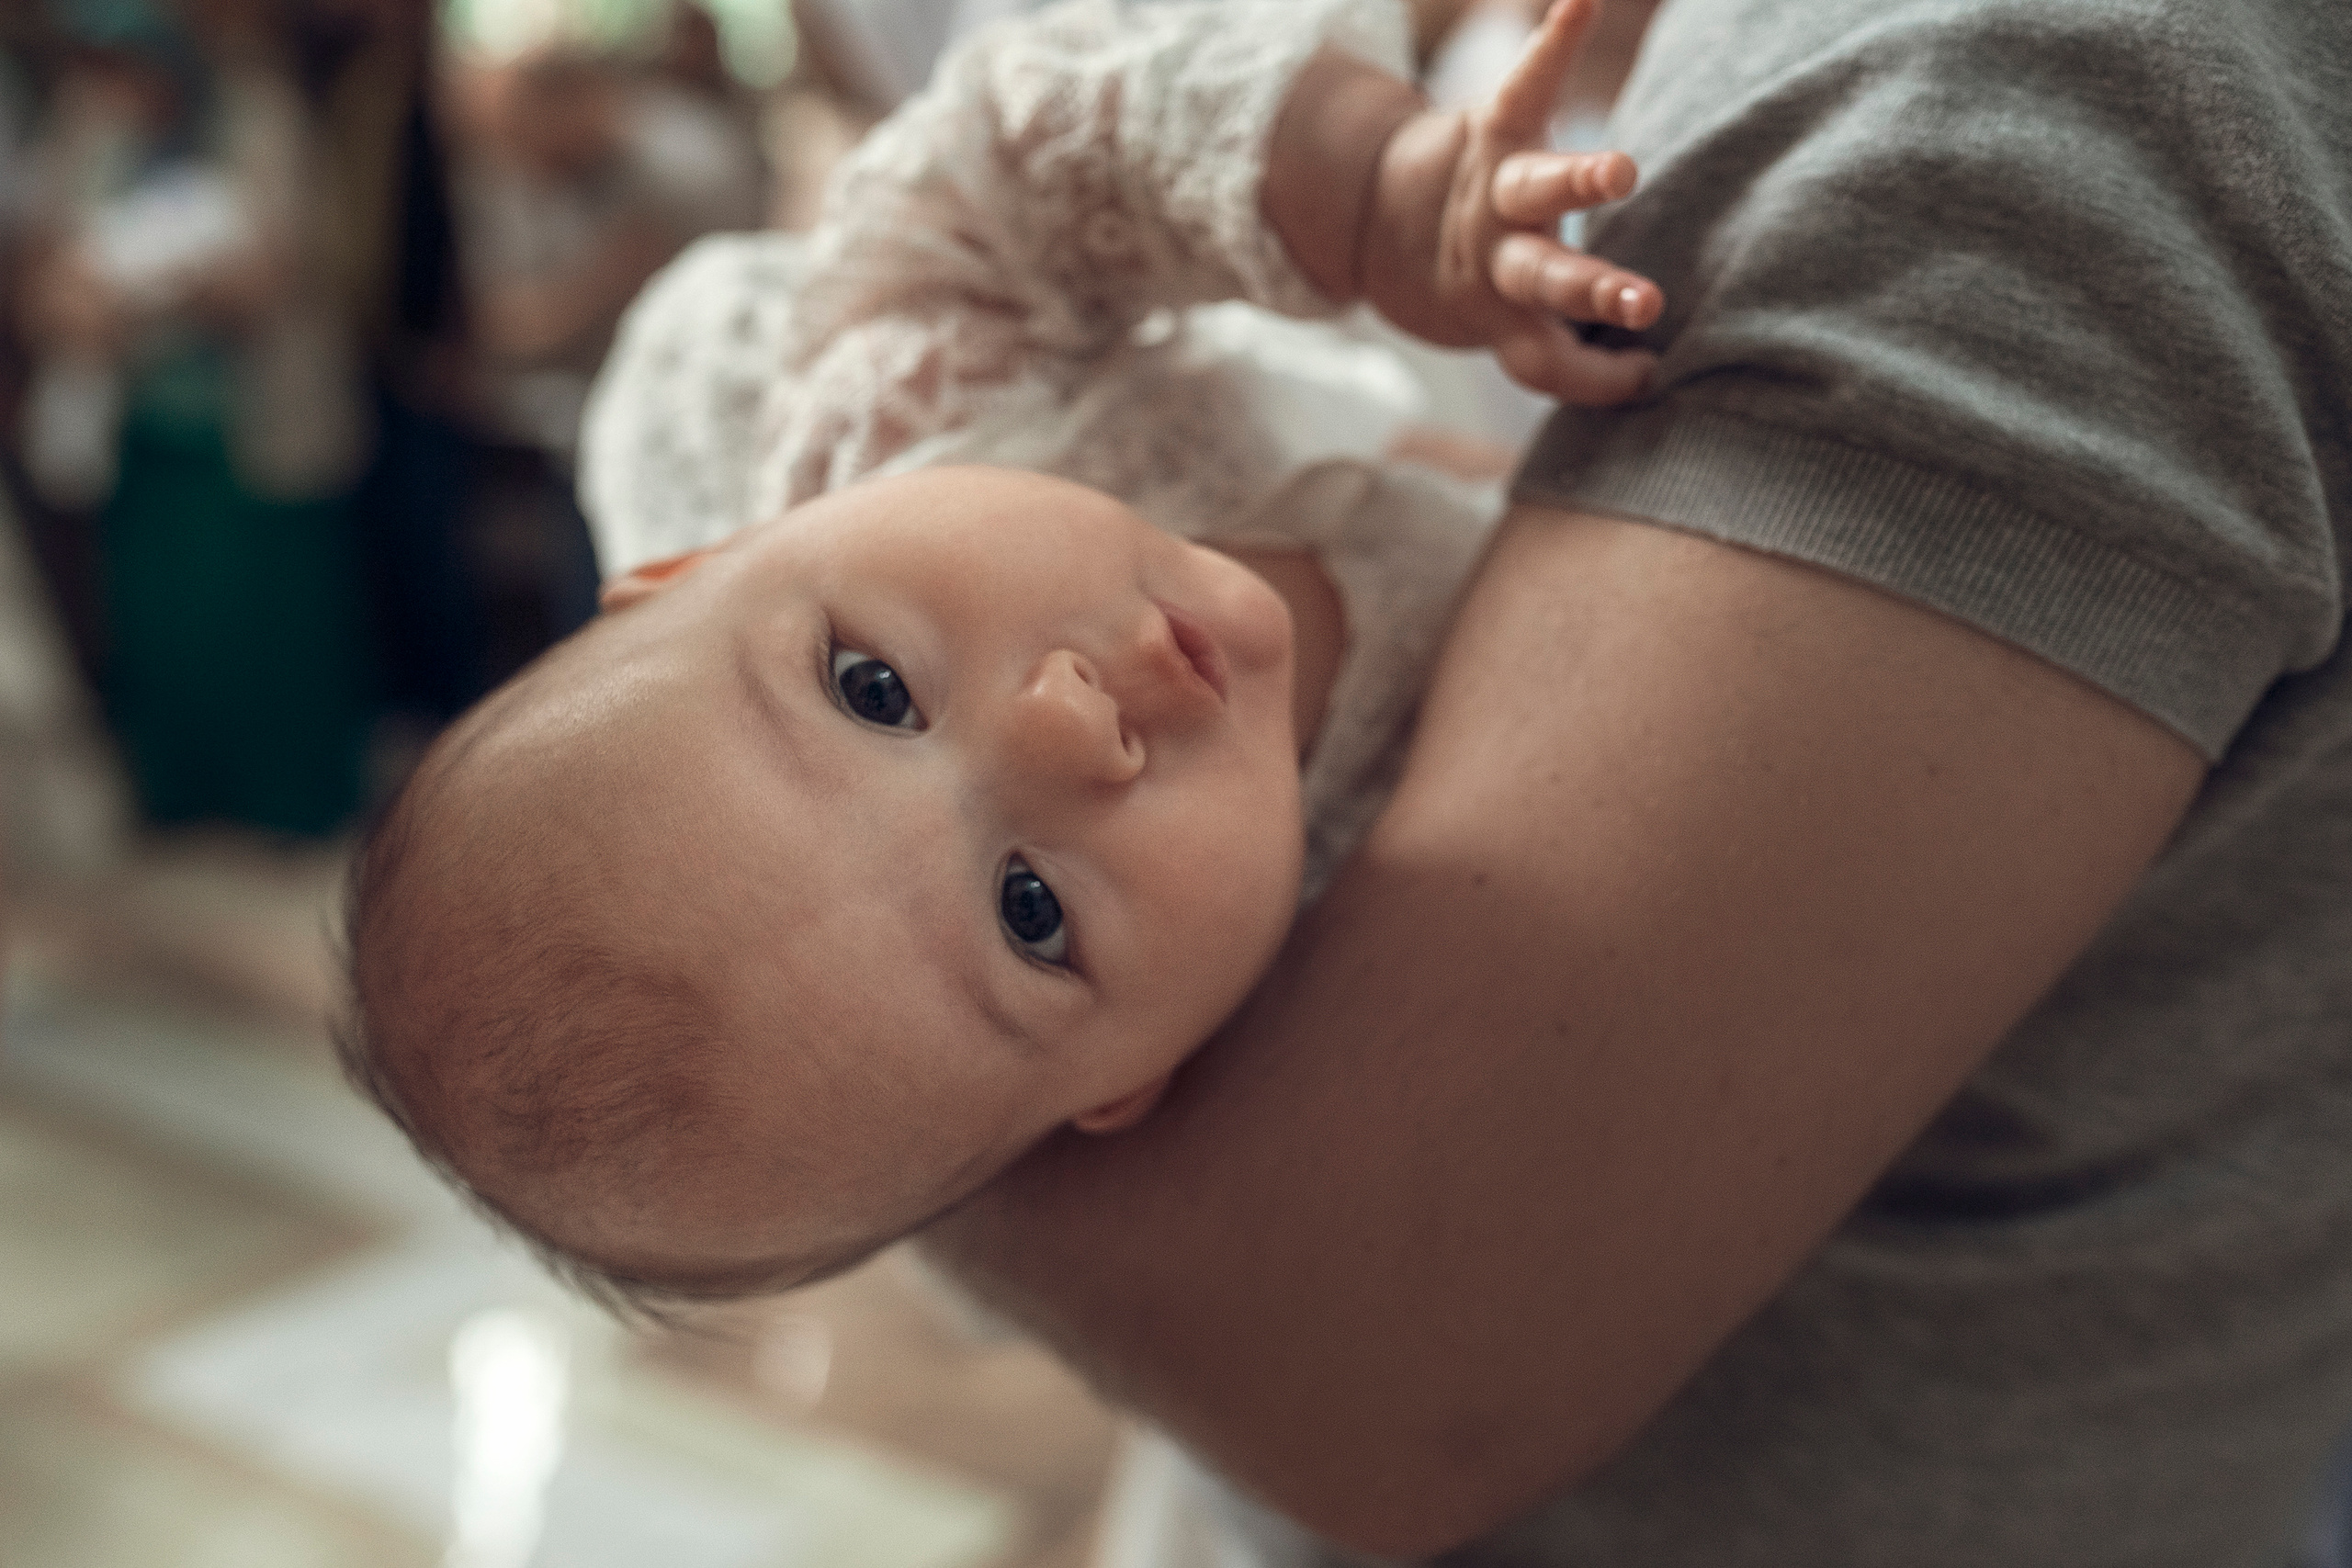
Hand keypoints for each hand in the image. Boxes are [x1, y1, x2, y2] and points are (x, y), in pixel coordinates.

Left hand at [1361, 0, 1660, 402]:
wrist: (1388, 228)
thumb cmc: (1486, 286)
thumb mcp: (1512, 328)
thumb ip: (1572, 348)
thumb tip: (1653, 379)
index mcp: (1503, 314)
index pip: (1548, 360)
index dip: (1595, 379)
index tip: (1646, 377)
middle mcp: (1496, 257)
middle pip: (1542, 278)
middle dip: (1591, 290)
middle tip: (1644, 303)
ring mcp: (1493, 193)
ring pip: (1533, 191)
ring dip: (1580, 180)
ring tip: (1621, 173)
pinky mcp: (1493, 129)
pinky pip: (1527, 83)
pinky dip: (1556, 40)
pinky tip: (1585, 0)